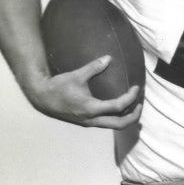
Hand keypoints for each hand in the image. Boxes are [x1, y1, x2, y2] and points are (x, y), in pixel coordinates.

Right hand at [27, 56, 142, 129]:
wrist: (43, 100)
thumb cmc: (58, 87)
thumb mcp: (76, 75)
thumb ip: (93, 67)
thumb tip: (108, 58)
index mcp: (91, 108)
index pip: (117, 107)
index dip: (130, 98)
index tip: (136, 88)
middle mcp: (92, 119)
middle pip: (120, 124)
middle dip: (133, 116)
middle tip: (140, 105)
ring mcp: (89, 123)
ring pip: (113, 126)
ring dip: (125, 118)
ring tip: (133, 108)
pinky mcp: (87, 122)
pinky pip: (106, 123)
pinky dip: (116, 117)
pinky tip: (119, 109)